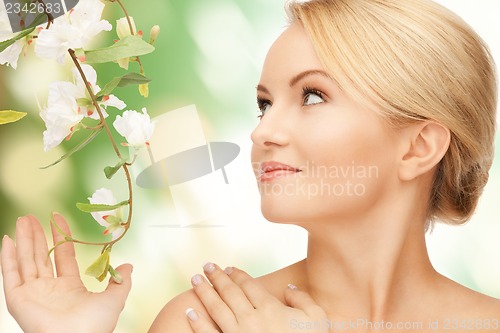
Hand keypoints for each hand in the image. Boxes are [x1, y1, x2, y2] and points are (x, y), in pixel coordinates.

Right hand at [1, 214, 131, 332]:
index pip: (63, 256)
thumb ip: (121, 281)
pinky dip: (8, 257)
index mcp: (70, 288)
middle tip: (32, 215)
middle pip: (41, 256)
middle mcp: (49, 289)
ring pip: (26, 260)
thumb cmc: (96, 324)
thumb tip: (129, 266)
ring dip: (23, 239)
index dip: (60, 236)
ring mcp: (33, 294)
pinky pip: (10, 275)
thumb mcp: (115, 298)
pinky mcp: (18, 300)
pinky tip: (8, 239)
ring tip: (23, 218)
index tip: (57, 217)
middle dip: (37, 235)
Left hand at [185, 263, 328, 332]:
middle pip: (230, 292)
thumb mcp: (317, 319)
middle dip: (217, 277)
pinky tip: (190, 312)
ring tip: (194, 280)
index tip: (229, 268)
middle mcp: (252, 319)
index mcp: (271, 308)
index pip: (249, 285)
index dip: (237, 274)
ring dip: (204, 292)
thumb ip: (303, 299)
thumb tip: (289, 287)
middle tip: (207, 265)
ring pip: (216, 308)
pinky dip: (198, 323)